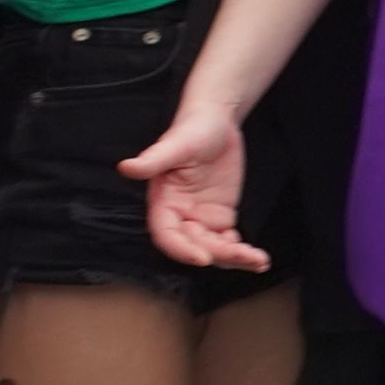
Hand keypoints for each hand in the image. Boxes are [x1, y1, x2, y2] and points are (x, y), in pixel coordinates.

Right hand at [121, 104, 270, 271]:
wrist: (216, 123)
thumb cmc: (191, 129)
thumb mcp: (175, 144)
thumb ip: (153, 160)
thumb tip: (126, 167)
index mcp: (163, 203)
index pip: (167, 235)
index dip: (182, 250)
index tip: (203, 258)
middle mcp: (179, 215)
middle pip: (195, 245)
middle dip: (218, 255)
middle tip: (245, 257)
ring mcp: (200, 218)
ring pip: (213, 247)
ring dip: (234, 258)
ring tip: (259, 261)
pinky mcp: (220, 216)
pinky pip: (227, 240)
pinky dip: (241, 251)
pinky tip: (257, 256)